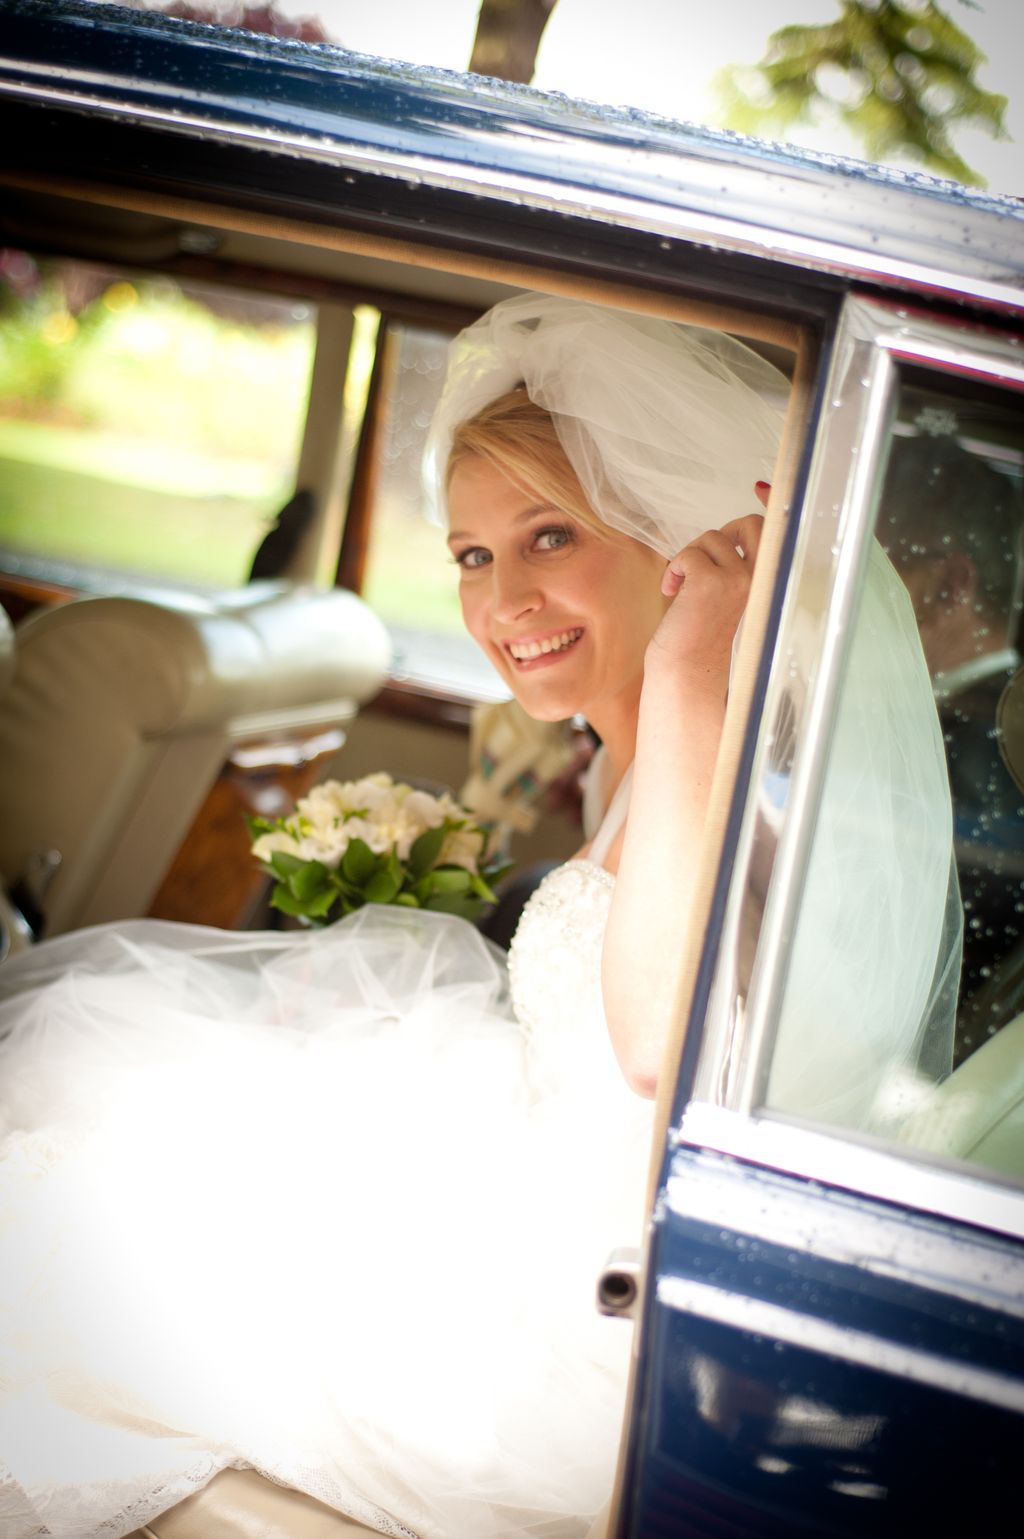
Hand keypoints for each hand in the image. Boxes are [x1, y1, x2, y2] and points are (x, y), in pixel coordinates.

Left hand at [646, 495, 766, 690]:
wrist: (689, 677)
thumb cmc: (706, 642)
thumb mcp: (730, 599)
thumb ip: (739, 568)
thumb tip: (733, 535)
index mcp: (776, 585)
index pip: (783, 531)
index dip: (773, 502)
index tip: (762, 488)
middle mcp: (767, 581)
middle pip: (751, 523)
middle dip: (722, 533)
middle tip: (703, 561)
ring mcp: (743, 581)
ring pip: (713, 537)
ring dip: (691, 556)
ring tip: (683, 589)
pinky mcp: (713, 583)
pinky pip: (689, 554)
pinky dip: (675, 569)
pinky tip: (672, 592)